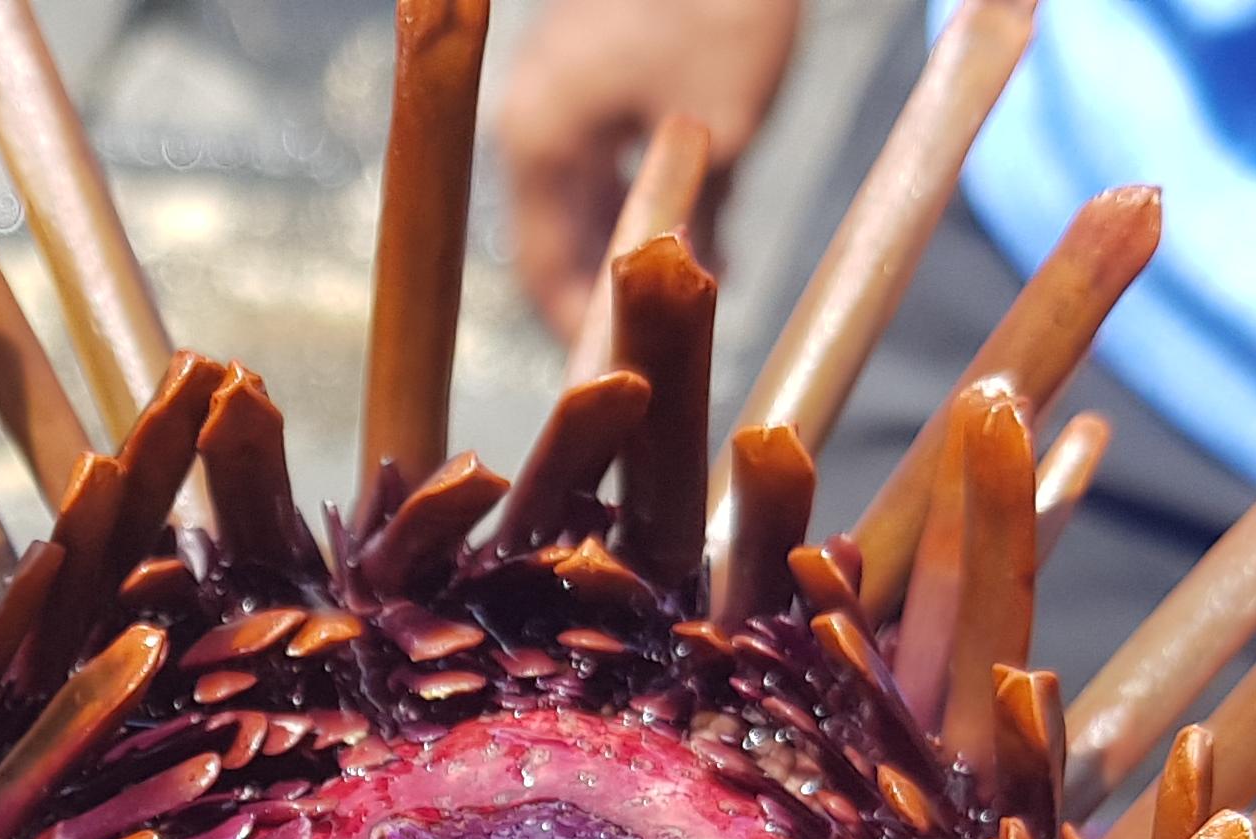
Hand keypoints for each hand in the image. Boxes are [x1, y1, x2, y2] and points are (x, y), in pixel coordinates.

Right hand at [494, 0, 800, 338]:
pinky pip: (606, 148)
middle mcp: (532, 119)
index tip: (632, 384)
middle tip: (673, 344)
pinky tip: (707, 211)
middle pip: (558, 235)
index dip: (585, 336)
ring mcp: (557, 87)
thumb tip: (694, 282)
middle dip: (616, 291)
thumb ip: (696, 216)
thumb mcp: (723, 128)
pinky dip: (648, 186)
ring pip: (588, 191)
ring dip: (640, 239)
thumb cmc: (719, 7)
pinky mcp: (591, 62)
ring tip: (708, 278)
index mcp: (540, 143)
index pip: (543, 273)